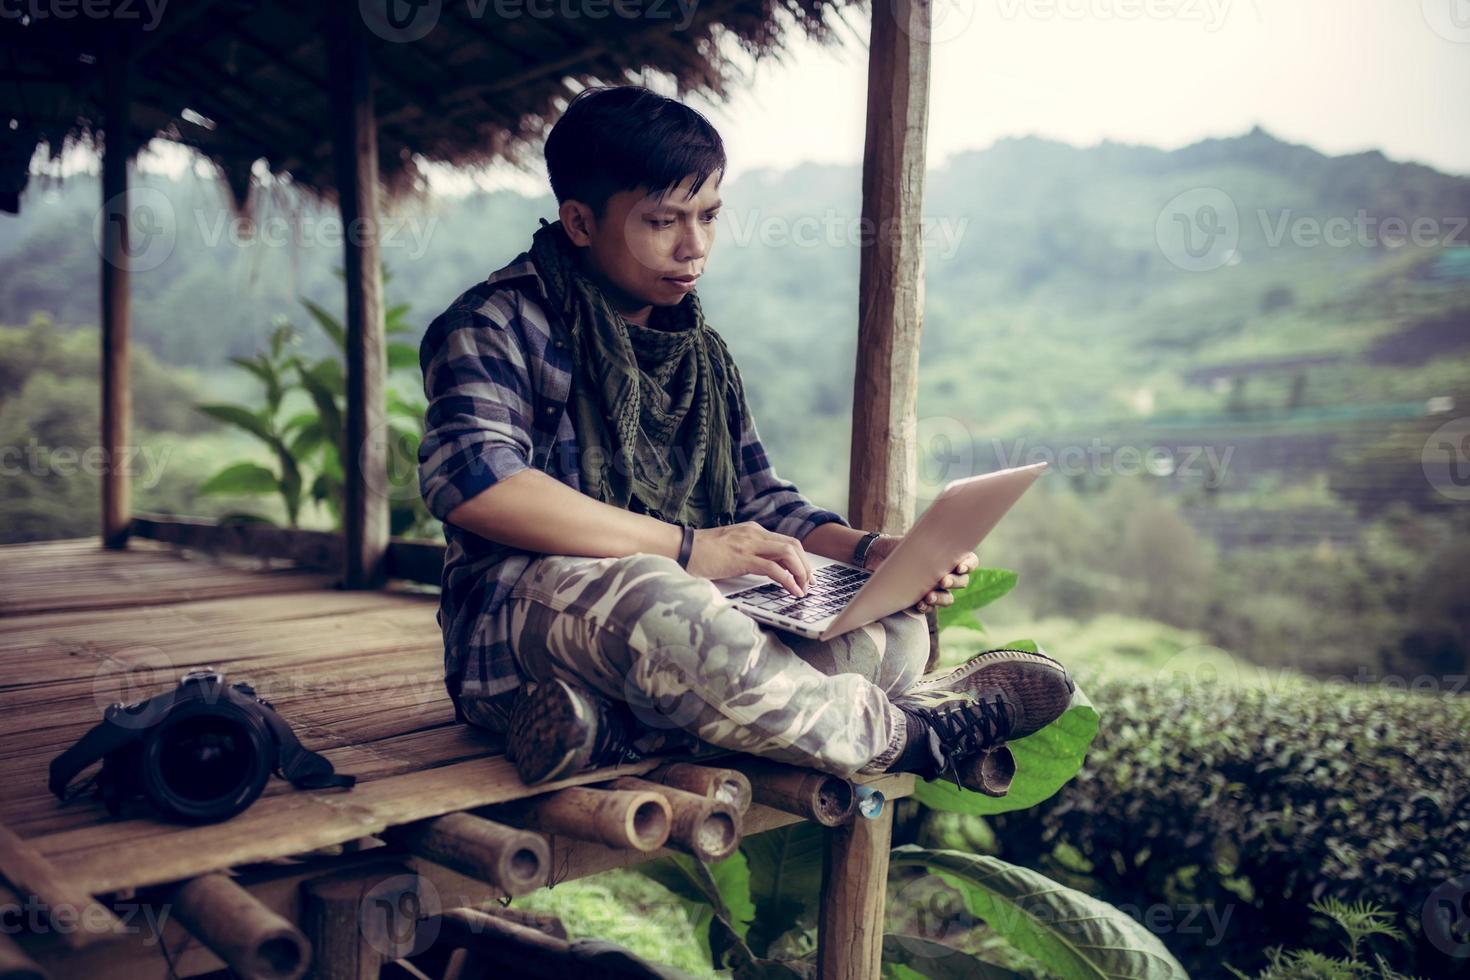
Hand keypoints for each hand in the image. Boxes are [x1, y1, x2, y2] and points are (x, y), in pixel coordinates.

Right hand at [686, 521, 812, 597]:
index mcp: (753, 530)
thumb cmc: (702, 552)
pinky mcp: (742, 558)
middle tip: (810, 584)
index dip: (801, 559)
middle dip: (806, 566)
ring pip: (789, 553)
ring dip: (801, 572)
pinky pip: (774, 568)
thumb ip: (750, 554)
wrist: (682, 547)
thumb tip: (771, 570)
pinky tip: (792, 591)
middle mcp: (755, 533)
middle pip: (794, 545)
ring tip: (803, 589)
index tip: (805, 576)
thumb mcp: (732, 548)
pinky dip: (788, 580)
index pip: (787, 541)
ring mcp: (749, 544)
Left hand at [863, 536, 977, 612]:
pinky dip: (926, 607)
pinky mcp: (923, 599)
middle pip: (962, 582)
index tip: (959, 567)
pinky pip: (930, 608)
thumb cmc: (900, 544)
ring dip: (941, 598)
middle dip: (954, 582)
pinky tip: (920, 604)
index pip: (971, 562)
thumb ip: (930, 544)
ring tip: (928, 596)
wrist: (878, 556)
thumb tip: (940, 548)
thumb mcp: (915, 540)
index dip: (969, 565)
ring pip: (948, 598)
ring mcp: (936, 588)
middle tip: (942, 580)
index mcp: (951, 556)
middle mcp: (947, 573)